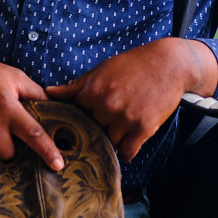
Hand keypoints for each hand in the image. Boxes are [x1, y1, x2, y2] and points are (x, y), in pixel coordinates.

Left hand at [46, 38, 217, 162]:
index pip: (74, 117)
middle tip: (97, 136)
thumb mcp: (102, 70)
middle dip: (93, 134)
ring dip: (109, 146)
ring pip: (108, 144)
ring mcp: (125, 118)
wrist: (168, 64)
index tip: (80, 126)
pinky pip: (127, 152)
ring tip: (112, 143)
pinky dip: (125, 153)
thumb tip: (48, 92)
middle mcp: (107, 106)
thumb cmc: (133, 65)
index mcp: (93, 91)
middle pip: (90, 132)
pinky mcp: (143, 128)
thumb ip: (75, 85)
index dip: (78, 121)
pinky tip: (125, 147)